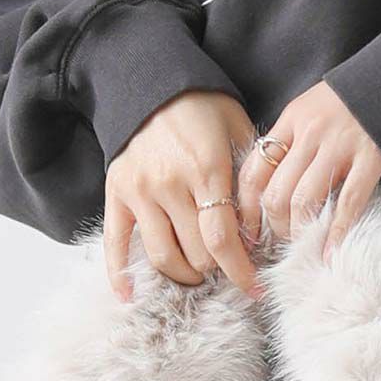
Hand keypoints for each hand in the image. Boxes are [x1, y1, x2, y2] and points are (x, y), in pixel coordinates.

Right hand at [104, 87, 263, 305]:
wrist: (154, 83)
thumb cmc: (205, 108)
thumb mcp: (238, 131)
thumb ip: (251, 176)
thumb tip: (265, 226)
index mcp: (207, 168)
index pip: (223, 238)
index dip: (240, 271)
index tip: (255, 289)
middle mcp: (170, 183)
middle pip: (196, 253)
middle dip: (218, 270)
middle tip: (228, 270)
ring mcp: (140, 190)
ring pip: (162, 256)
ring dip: (184, 275)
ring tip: (199, 274)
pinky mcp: (116, 193)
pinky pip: (115, 244)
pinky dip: (120, 275)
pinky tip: (131, 296)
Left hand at [235, 79, 380, 263]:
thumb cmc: (345, 102)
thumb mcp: (308, 109)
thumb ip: (288, 140)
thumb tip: (266, 185)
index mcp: (291, 120)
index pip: (255, 170)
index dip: (246, 207)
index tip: (248, 230)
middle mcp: (311, 134)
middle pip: (277, 192)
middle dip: (274, 225)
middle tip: (281, 238)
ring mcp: (340, 147)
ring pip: (306, 200)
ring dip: (300, 231)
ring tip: (303, 242)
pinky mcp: (369, 159)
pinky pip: (348, 202)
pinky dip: (337, 231)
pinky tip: (331, 250)